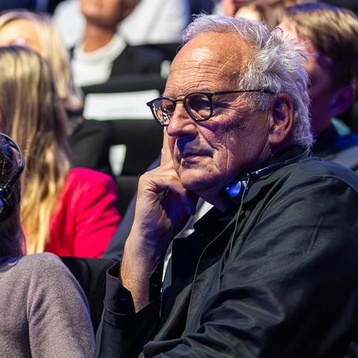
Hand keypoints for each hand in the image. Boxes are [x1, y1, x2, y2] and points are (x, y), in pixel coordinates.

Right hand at [120, 144, 196, 309]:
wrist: (156, 237)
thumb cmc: (170, 219)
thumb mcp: (189, 197)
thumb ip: (194, 183)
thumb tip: (210, 173)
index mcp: (167, 172)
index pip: (173, 150)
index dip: (178, 137)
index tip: (181, 121)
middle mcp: (158, 169)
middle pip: (180, 158)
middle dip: (193, 169)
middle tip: (198, 186)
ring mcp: (151, 174)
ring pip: (178, 171)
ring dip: (189, 190)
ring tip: (190, 205)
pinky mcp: (147, 181)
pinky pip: (171, 180)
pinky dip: (182, 194)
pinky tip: (185, 206)